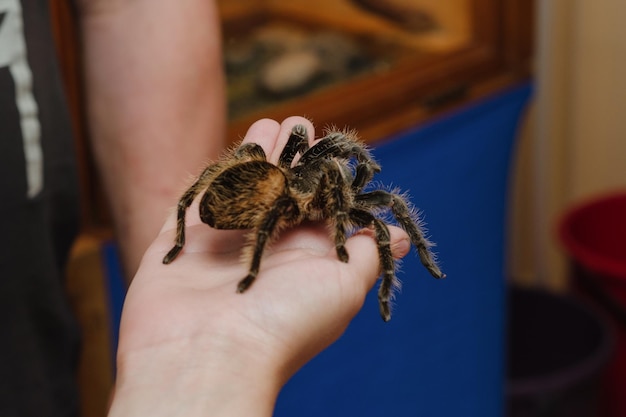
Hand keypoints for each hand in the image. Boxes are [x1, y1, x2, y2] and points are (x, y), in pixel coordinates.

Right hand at [108, 117, 410, 415]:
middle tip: (300, 125)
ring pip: (244, 187)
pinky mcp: (185, 240)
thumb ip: (366, 253)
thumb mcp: (344, 287)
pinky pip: (201, 197)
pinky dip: (217, 173)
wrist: (209, 356)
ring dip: (258, 155)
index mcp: (304, 256)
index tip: (330, 145)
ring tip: (273, 124)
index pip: (317, 204)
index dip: (324, 174)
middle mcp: (266, 247)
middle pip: (281, 190)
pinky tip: (231, 150)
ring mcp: (223, 242)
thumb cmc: (285, 323)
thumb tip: (398, 236)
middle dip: (292, 157)